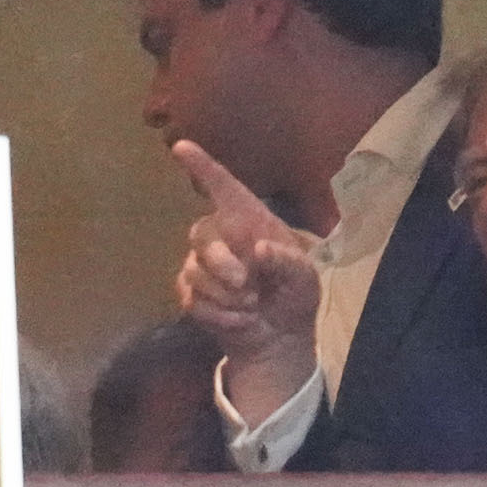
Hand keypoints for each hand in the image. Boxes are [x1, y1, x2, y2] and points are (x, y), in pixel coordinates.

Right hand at [172, 139, 319, 424]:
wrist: (280, 339)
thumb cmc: (295, 297)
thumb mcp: (305, 279)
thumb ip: (288, 262)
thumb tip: (259, 249)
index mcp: (250, 222)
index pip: (223, 188)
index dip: (202, 166)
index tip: (181, 147)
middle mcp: (222, 237)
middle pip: (201, 235)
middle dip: (221, 263)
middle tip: (246, 286)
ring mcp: (202, 265)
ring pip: (194, 270)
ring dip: (226, 296)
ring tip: (253, 307)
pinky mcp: (192, 293)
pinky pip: (192, 298)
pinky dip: (220, 314)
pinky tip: (241, 320)